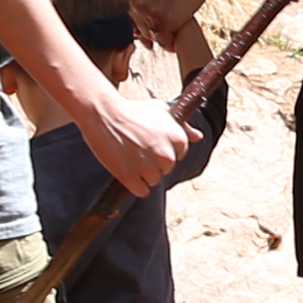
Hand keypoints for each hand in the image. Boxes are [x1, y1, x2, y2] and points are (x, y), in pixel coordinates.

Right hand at [64, 70, 188, 194]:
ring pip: (153, 181)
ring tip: (129, 156)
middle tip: (137, 148)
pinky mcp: (130, 178)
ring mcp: (148, 168)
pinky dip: (134, 184)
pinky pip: (141, 191)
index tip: (150, 142)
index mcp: (178, 138)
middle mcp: (166, 155)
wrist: (103, 114)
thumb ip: (182, 126)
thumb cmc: (132, 110)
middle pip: (166, 170)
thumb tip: (199, 137)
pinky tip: (125, 169)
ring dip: (143, 174)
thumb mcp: (161, 110)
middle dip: (153, 162)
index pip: (179, 156)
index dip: (163, 149)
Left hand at [138, 0, 215, 78]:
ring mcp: (152, 13)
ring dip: (162, 38)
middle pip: (141, 32)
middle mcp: (138, 6)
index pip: (127, 24)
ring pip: (153, 38)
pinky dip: (171, 43)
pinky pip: (165, 42)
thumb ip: (141, 8)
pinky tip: (175, 36)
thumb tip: (137, 36)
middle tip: (163, 27)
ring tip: (171, 27)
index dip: (139, 30)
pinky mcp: (167, 21)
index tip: (149, 29)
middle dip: (152, 34)